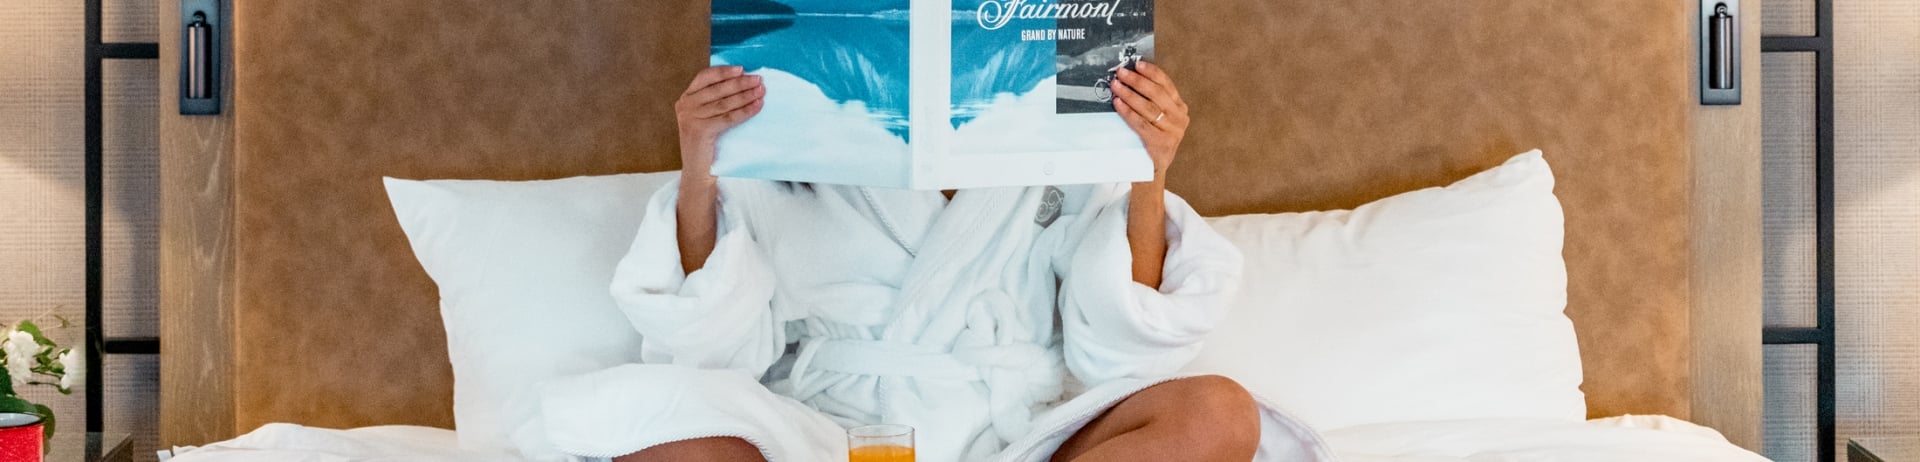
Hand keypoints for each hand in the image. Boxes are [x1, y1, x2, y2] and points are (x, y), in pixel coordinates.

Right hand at [675, 65, 764, 177]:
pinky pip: (728, 117)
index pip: (704, 77)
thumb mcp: (705, 117)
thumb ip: (714, 101)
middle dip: (740, 83)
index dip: (723, 72)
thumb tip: (742, 82)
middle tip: (758, 79)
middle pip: (717, 89)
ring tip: (761, 91)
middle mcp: (685, 106)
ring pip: (724, 102)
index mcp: (685, 99)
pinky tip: (757, 106)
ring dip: (746, 95)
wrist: (698, 172)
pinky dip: (745, 111)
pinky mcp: (700, 130)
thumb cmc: (706, 144)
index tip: (741, 69)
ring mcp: (690, 118)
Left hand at [1111, 61, 1187, 180]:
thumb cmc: (1151, 140)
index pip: (1167, 85)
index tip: (1137, 64)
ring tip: (1116, 86)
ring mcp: (1172, 132)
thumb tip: (1130, 78)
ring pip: (1148, 108)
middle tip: (1121, 73)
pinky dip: (1128, 112)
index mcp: (1180, 108)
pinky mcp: (1161, 143)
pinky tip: (1118, 103)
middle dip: (1137, 81)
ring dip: (1129, 94)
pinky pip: (1141, 123)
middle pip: (1157, 94)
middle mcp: (1180, 119)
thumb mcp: (1158, 119)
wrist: (1152, 170)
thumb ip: (1151, 101)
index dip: (1152, 73)